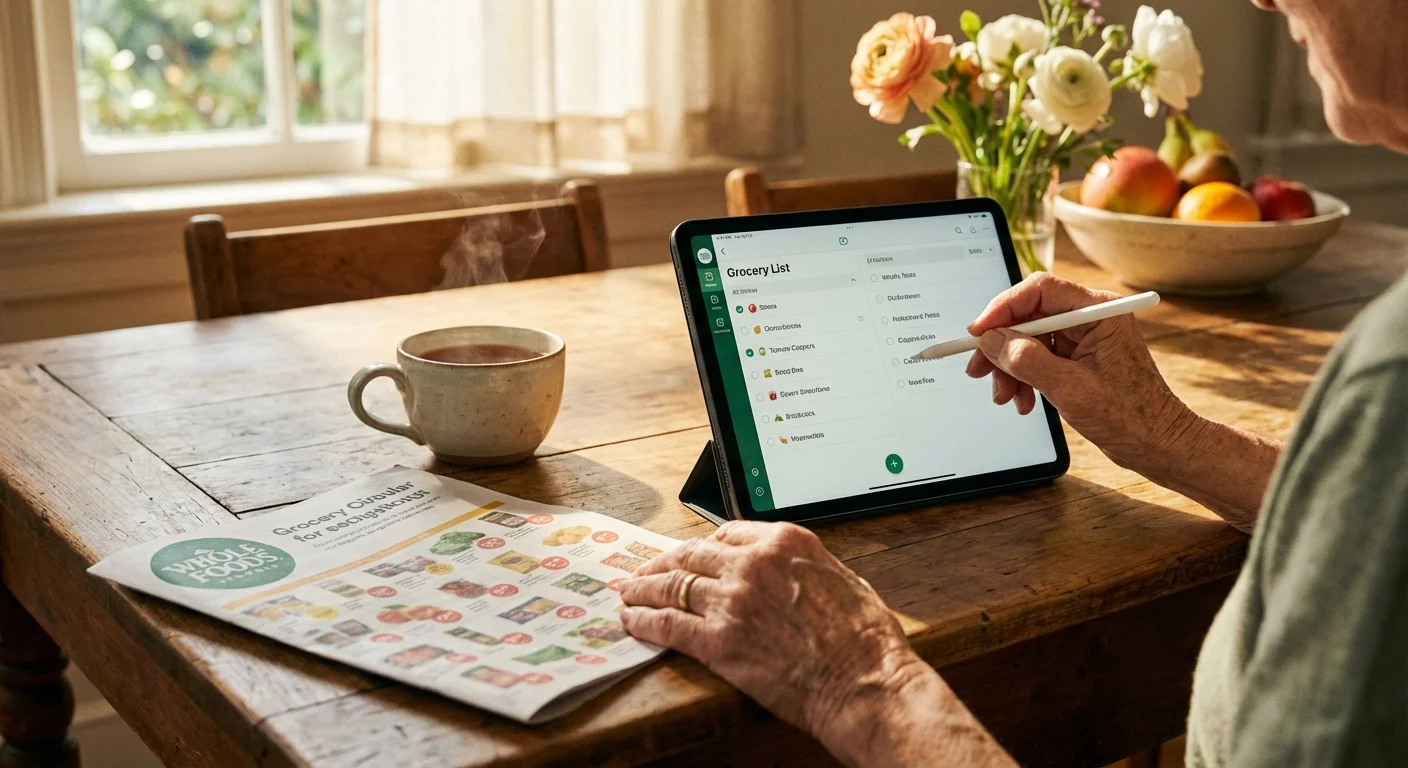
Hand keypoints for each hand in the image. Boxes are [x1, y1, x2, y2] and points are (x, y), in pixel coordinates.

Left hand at [619, 521, 931, 764]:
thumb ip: (805, 567)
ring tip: (627, 592)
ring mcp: (733, 600)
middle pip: (692, 553)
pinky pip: (668, 623)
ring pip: (672, 584)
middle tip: (644, 571)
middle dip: (663, 562)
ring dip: (643, 588)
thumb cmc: (864, 639)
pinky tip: (632, 620)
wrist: (864, 682)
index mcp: (786, 542)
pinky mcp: (719, 640)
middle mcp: (753, 563)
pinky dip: (644, 620)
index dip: (702, 545)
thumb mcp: (842, 578)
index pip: (727, 531)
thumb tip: (791, 572)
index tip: (690, 554)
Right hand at [965, 272, 1191, 469]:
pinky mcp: (1078, 358)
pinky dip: (1023, 378)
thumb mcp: (1070, 388)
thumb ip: (1026, 360)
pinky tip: (1023, 400)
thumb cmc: (1131, 417)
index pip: (1040, 290)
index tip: (979, 332)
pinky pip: (1038, 357)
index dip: (1003, 308)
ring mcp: (1084, 338)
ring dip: (1010, 367)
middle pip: (1029, 315)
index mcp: (1099, 311)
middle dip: (1002, 346)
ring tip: (1005, 396)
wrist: (1157, 445)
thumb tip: (991, 341)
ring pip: (1028, 339)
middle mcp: (1091, 318)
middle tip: (978, 368)